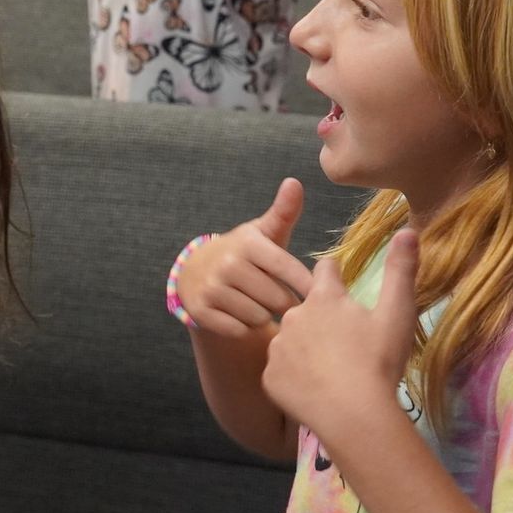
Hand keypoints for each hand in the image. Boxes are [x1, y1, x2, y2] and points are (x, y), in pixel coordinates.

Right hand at [175, 178, 314, 337]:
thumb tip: (294, 182)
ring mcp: (211, 287)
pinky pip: (240, 330)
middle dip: (285, 304)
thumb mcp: (264, 233)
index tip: (316, 294)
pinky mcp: (200, 310)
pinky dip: (245, 328)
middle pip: (279, 300)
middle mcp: (227, 264)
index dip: (307, 286)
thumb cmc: (245, 254)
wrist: (196, 271)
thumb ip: (284, 212)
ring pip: (260, 318)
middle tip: (282, 301)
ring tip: (260, 306)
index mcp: (248, 244)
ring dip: (265, 317)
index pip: (290, 270)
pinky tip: (241, 316)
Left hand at [262, 228, 419, 439]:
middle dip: (320, 319)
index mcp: (323, 298)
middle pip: (304, 308)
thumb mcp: (397, 314)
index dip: (334, 276)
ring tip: (329, 370)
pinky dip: (295, 378)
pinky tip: (315, 390)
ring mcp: (278, 346)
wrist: (352, 413)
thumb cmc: (378, 361)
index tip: (339, 282)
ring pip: (290, 340)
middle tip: (343, 342)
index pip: (325, 272)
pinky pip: (281, 372)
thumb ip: (401, 271)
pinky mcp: (269, 377)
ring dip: (305, 349)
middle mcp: (293, 315)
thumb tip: (407, 230)